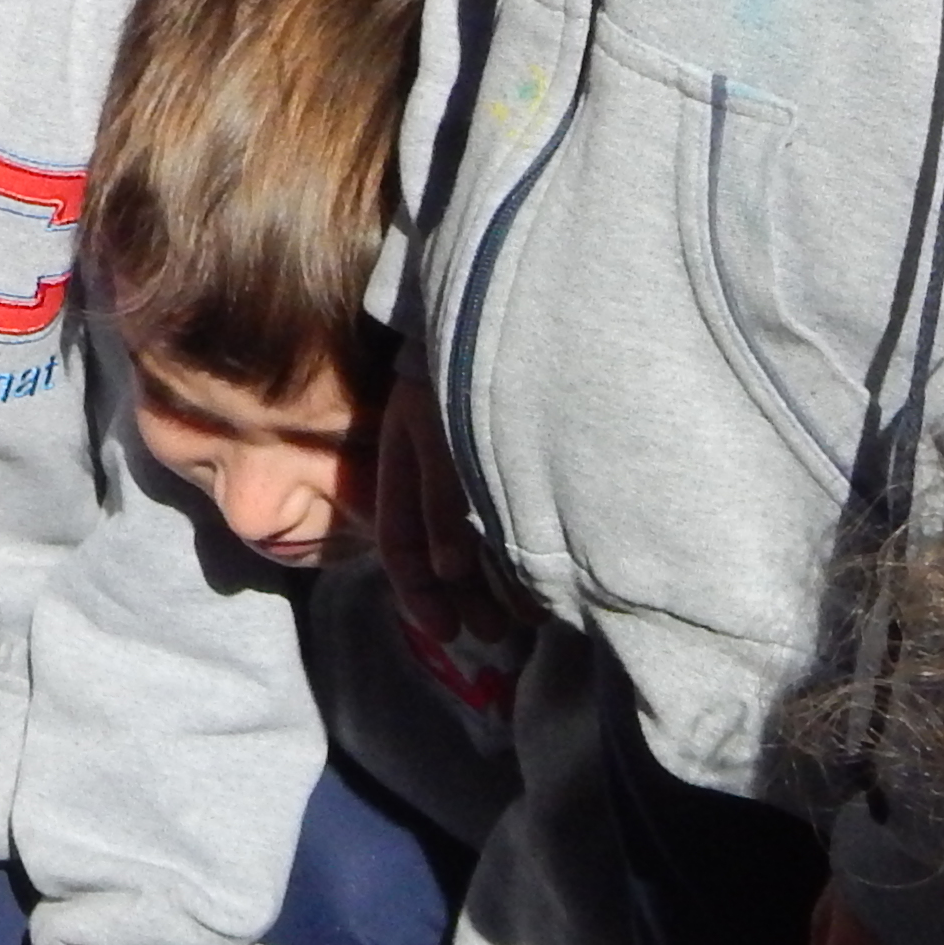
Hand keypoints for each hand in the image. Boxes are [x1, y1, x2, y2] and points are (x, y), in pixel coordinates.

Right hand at [368, 369, 523, 651]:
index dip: (418, 594)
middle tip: (496, 636)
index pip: (400, 546)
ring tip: (523, 622)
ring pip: (477, 547)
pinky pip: (506, 525)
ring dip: (495, 587)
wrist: (497, 309)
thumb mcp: (438, 431)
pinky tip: (543, 580)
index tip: (446, 631)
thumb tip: (449, 570)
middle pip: (440, 556)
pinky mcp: (507, 465)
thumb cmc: (456, 370)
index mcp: (401, 466)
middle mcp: (433, 478)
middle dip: (465, 600)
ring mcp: (469, 472)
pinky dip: (519, 557)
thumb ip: (441, 498)